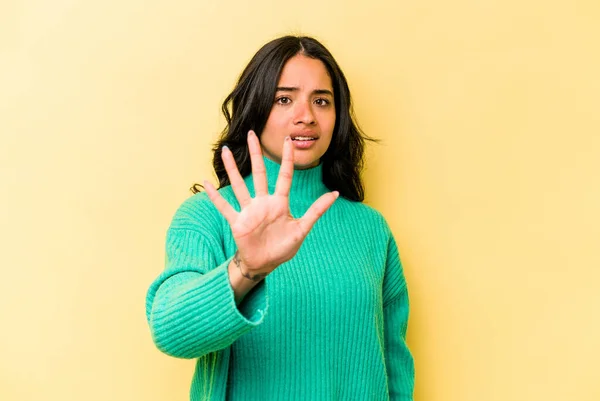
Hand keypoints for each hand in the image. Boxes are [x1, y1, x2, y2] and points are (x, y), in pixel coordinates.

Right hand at [204, 130, 338, 278]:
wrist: (265, 265)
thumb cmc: (283, 247)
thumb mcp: (302, 229)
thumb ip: (316, 211)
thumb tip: (335, 194)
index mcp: (280, 203)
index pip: (284, 176)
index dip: (287, 159)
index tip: (288, 140)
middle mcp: (263, 203)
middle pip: (259, 173)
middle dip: (256, 154)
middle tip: (252, 134)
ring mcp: (249, 211)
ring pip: (239, 185)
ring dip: (232, 168)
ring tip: (226, 150)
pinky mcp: (237, 222)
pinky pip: (224, 207)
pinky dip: (214, 196)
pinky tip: (205, 183)